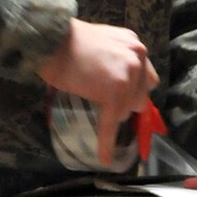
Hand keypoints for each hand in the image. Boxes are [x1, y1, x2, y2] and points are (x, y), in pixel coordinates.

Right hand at [39, 19, 158, 167]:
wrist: (51, 39)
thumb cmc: (65, 40)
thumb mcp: (100, 41)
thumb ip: (114, 57)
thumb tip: (112, 79)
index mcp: (133, 44)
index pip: (145, 76)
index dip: (133, 90)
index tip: (122, 99)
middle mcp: (137, 56)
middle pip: (141, 95)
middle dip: (125, 103)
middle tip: (105, 105)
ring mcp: (128, 74)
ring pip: (128, 110)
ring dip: (113, 113)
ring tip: (94, 110)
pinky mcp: (115, 92)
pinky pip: (111, 123)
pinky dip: (106, 141)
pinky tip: (104, 157)